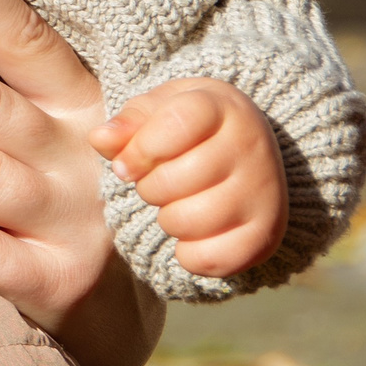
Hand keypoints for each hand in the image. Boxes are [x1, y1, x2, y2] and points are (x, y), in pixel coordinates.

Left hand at [91, 79, 287, 277]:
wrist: (246, 157)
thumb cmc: (188, 130)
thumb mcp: (158, 111)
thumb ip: (127, 123)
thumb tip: (100, 138)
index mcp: (223, 107)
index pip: (175, 125)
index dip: (140, 150)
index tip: (126, 165)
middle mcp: (251, 147)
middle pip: (172, 180)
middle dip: (149, 187)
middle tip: (160, 183)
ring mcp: (264, 193)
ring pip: (186, 221)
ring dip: (167, 219)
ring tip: (178, 203)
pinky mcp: (265, 235)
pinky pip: (208, 258)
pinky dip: (187, 254)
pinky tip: (193, 233)